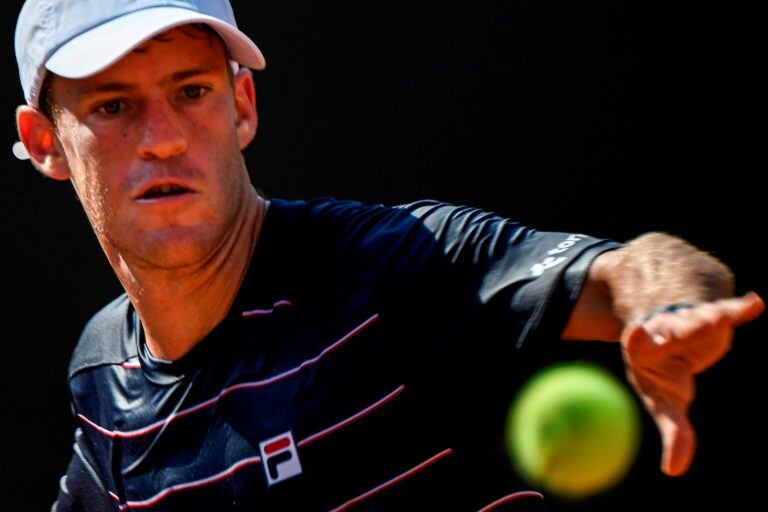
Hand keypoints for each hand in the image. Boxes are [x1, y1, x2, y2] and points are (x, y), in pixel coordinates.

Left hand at [619, 291, 764, 476]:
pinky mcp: (714, 316)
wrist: (667, 331)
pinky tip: (754, 303)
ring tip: (719, 318)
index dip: (638, 337)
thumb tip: (673, 472)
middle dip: (685, 327)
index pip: (639, 342)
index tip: (635, 332)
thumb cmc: (662, 372)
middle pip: (676, 328)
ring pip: (701, 318)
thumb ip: (673, 431)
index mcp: (644, 349)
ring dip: (710, 318)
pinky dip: (739, 309)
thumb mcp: (665, 402)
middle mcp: (664, 329)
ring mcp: (690, 320)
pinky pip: (727, 310)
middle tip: (700, 325)